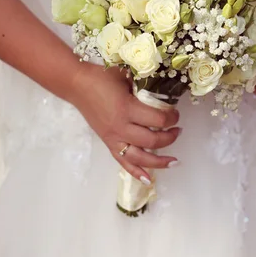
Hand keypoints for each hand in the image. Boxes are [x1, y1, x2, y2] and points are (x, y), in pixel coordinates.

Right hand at [70, 64, 180, 182]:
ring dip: (159, 161)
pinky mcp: (108, 143)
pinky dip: (136, 172)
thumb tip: (165, 93)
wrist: (77, 84)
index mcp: (127, 108)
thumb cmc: (103, 77)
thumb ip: (145, 87)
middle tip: (178, 129)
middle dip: (170, 137)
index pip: (158, 120)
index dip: (172, 118)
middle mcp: (121, 127)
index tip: (176, 114)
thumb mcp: (128, 77)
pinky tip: (148, 179)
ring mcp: (114, 138)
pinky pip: (123, 162)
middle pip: (152, 141)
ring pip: (140, 158)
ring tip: (174, 161)